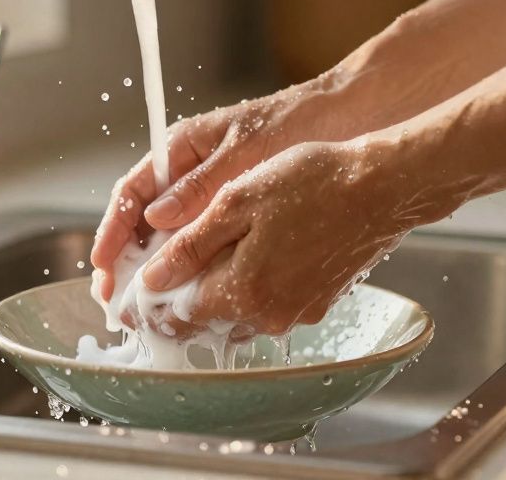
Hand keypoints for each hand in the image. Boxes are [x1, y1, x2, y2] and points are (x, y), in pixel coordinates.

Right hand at [90, 80, 340, 299]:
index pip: (132, 192)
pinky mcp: (233, 211)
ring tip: (142, 306)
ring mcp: (209, 193)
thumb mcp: (243, 151)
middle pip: (143, 220)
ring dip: (154, 269)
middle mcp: (188, 173)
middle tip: (113, 298)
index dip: (113, 229)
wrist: (340, 118)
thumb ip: (201, 184)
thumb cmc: (292, 121)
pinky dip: (191, 267)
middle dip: (125, 259)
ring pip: (170, 236)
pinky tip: (190, 293)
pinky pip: (202, 242)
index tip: (103, 262)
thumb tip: (156, 218)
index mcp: (181, 148)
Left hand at [136, 138, 460, 336]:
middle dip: (172, 304)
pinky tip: (239, 262)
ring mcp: (295, 313)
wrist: (382, 188)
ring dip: (209, 298)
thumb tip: (155, 276)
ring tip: (187, 271)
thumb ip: (191, 243)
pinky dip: (244, 292)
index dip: (144, 306)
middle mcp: (268, 314)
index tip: (122, 299)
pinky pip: (265, 307)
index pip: (176, 314)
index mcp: (242, 290)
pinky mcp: (315, 304)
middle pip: (203, 322)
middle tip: (147, 286)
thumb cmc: (313, 182)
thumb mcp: (238, 200)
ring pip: (234, 315)